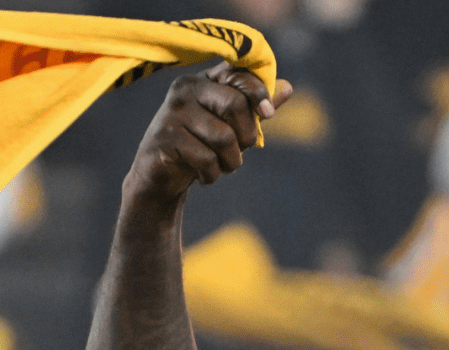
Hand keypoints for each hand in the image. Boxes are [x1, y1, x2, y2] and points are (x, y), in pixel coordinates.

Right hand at [125, 64, 291, 204]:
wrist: (161, 176)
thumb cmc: (202, 145)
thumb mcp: (232, 126)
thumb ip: (256, 109)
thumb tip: (287, 88)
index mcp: (205, 80)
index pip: (238, 74)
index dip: (259, 92)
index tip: (269, 114)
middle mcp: (186, 88)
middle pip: (235, 104)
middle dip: (247, 136)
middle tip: (239, 152)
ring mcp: (172, 112)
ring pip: (224, 137)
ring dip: (231, 162)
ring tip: (221, 167)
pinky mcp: (165, 139)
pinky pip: (206, 159)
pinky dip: (212, 175)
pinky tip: (203, 175)